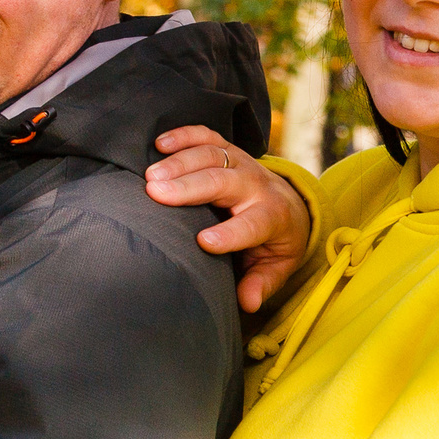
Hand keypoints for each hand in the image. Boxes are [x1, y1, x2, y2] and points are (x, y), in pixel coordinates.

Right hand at [144, 125, 312, 312]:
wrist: (288, 204)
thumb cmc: (275, 242)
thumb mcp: (276, 267)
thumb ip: (261, 283)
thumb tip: (247, 303)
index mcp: (272, 217)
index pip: (252, 225)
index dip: (230, 234)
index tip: (203, 243)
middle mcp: (257, 185)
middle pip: (224, 181)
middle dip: (190, 187)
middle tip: (155, 193)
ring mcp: (242, 163)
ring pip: (213, 155)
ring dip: (180, 162)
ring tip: (150, 176)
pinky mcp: (229, 150)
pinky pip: (208, 135)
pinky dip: (185, 135)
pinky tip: (159, 143)